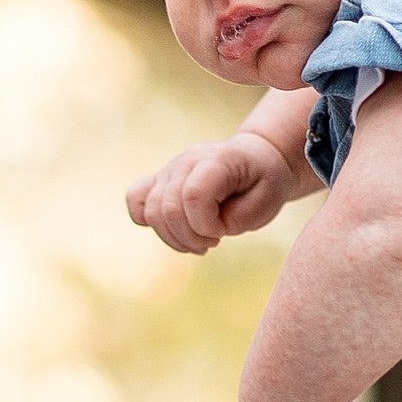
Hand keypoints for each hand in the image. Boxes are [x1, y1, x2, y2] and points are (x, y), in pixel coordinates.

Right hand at [127, 129, 298, 256]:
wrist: (256, 158)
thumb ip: (235, 219)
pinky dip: (147, 221)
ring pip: (151, 211)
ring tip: (199, 241)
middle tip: (214, 242)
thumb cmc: (263, 182)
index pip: (193, 196)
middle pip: (168, 207)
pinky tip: (173, 229)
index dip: (206, 225)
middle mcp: (186, 161)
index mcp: (217, 160)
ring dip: (173, 238)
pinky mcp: (159, 180)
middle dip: (190, 237)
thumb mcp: (266, 204)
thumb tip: (201, 228)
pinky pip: (135, 198)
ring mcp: (169, 169)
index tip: (224, 231)